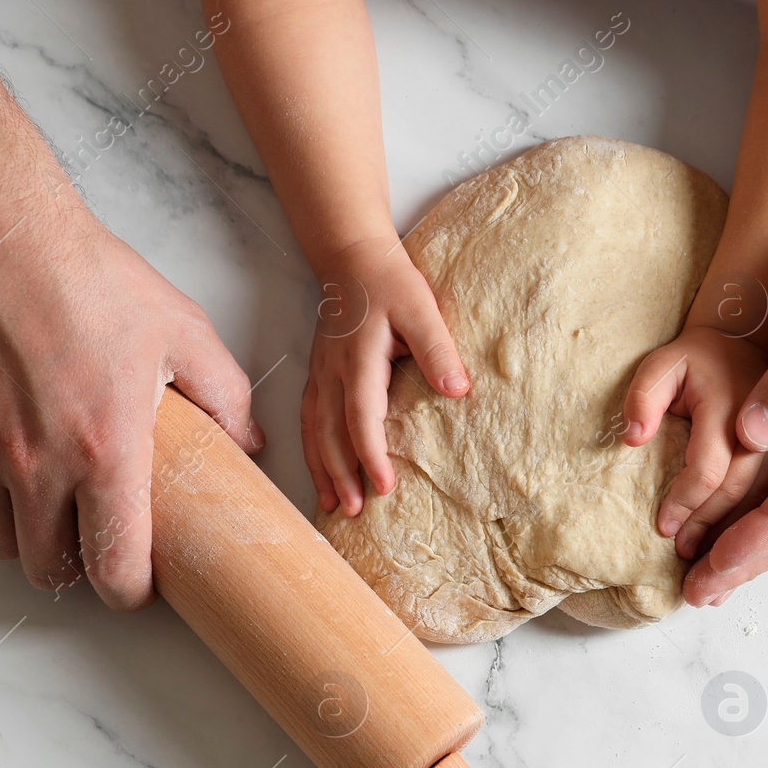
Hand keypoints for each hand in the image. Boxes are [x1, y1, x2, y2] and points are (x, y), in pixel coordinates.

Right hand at [0, 197, 260, 609]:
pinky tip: (14, 450)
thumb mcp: (181, 332)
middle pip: (50, 570)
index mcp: (104, 450)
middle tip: (95, 537)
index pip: (114, 568)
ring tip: (53, 501)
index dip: (129, 591)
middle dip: (77, 566)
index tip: (138, 582)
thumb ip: (226, 397)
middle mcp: (34, 464)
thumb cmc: (89, 278)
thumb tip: (249, 445)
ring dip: (28, 534)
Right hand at [302, 236, 469, 515]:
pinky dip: (313, 450)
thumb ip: (438, 349)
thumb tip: (457, 390)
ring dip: (323, 469)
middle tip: (353, 511)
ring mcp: (321, 374)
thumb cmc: (389, 282)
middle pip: (331, 433)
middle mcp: (332, 371)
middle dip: (341, 474)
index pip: (362, 416)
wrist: (352, 257)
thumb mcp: (422, 308)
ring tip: (333, 505)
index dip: (371, 454)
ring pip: (314, 430)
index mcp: (358, 359)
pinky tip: (321, 472)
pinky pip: (309, 419)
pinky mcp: (319, 374)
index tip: (383, 487)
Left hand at [621, 325, 767, 559]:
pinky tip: (740, 572)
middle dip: (716, 538)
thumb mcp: (663, 362)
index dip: (686, 500)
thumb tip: (633, 438)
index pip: (712, 465)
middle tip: (689, 574)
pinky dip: (763, 544)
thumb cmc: (697, 362)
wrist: (746, 348)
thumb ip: (644, 395)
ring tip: (712, 585)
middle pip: (745, 494)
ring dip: (743, 552)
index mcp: (737, 401)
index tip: (663, 528)